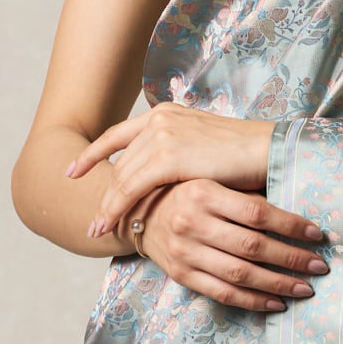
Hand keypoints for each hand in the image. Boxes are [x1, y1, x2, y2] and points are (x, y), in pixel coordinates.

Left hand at [66, 102, 273, 233]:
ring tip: (96, 229)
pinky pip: (131, 186)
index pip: (119, 134)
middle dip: (103, 192)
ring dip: (107, 206)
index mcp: (167, 113)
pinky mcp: (168, 156)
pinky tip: (106, 225)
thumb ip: (181, 154)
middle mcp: (159, 119)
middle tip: (92, 218)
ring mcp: (163, 135)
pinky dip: (116, 208)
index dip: (94, 153)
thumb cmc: (246, 156)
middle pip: (120, 161)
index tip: (73, 171)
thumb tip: (167, 176)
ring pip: (122, 177)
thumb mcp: (204, 149)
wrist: (269, 150)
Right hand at [123, 179, 330, 311]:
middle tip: (320, 266)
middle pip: (252, 247)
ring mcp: (185, 252)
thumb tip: (299, 213)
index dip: (291, 225)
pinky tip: (278, 303)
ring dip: (278, 284)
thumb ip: (248, 196)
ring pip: (240, 274)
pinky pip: (223, 293)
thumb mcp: (213, 183)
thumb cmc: (187, 194)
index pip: (257, 213)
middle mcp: (192, 222)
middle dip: (292, 258)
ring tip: (306, 288)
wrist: (138, 213)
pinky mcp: (181, 275)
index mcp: (204, 193)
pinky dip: (254, 301)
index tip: (317, 234)